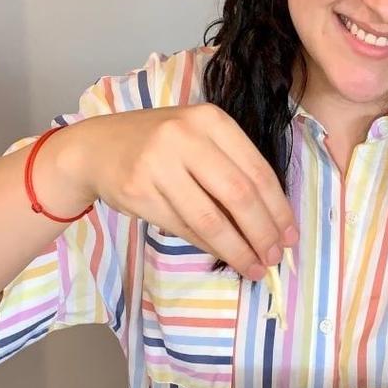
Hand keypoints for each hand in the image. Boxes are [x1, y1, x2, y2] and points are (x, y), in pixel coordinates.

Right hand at [57, 104, 297, 279]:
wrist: (97, 147)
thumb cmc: (160, 144)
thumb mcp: (199, 139)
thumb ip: (232, 168)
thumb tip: (273, 221)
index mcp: (211, 120)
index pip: (257, 170)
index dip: (278, 208)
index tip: (290, 235)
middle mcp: (185, 136)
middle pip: (239, 195)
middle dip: (263, 233)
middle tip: (276, 257)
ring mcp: (159, 164)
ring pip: (210, 218)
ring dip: (238, 249)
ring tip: (256, 267)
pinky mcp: (139, 191)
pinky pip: (184, 227)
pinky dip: (209, 246)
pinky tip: (225, 255)